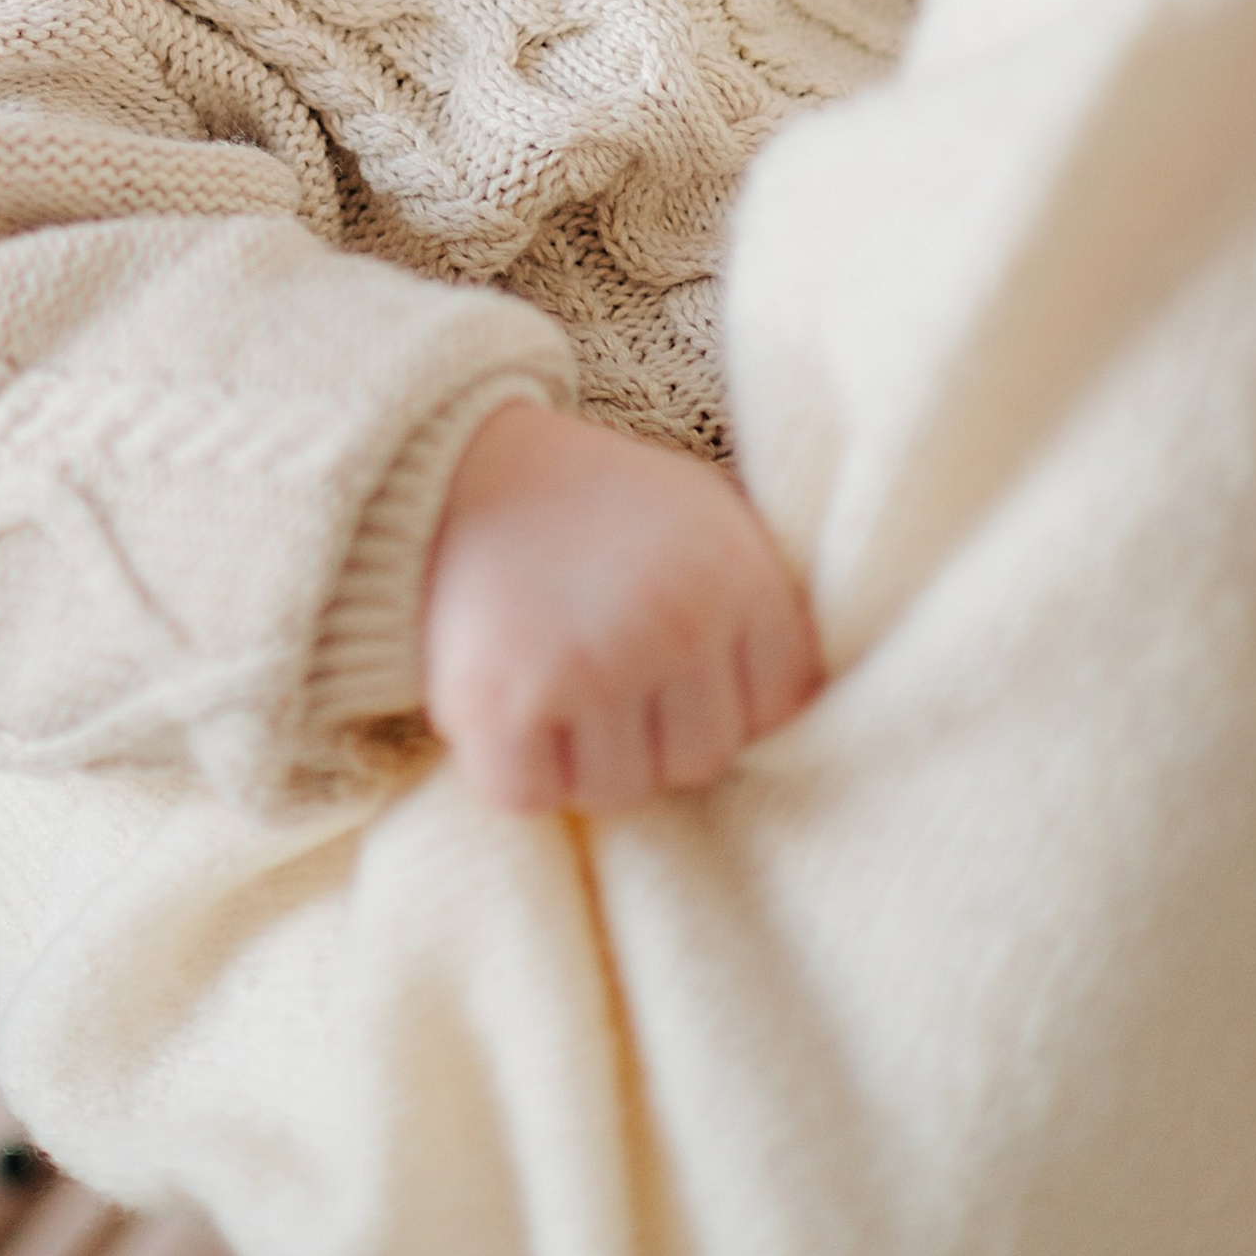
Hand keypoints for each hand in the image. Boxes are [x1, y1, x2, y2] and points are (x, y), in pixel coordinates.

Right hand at [421, 401, 819, 814]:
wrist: (447, 458)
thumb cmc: (588, 505)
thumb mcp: (700, 519)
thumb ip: (757, 609)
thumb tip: (808, 724)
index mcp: (737, 572)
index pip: (776, 713)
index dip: (719, 696)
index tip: (669, 657)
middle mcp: (675, 617)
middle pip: (700, 762)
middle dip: (650, 730)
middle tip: (595, 658)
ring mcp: (590, 660)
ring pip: (620, 792)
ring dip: (579, 754)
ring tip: (546, 670)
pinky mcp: (503, 698)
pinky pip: (530, 796)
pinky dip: (510, 766)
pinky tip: (501, 697)